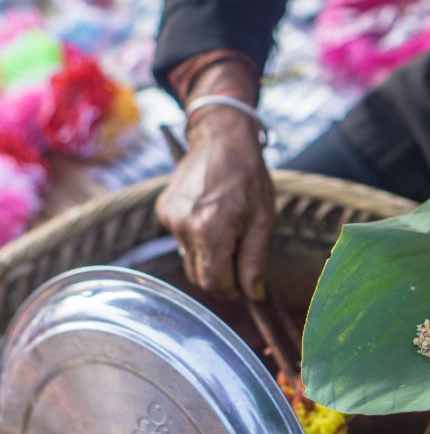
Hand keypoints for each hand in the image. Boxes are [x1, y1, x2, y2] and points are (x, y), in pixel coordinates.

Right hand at [156, 106, 273, 299]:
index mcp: (210, 231)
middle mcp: (183, 227)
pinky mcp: (163, 210)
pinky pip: (181, 240)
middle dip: (222, 276)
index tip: (247, 285)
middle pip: (199, 276)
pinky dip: (197, 238)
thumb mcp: (263, 220)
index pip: (216, 282)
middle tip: (242, 260)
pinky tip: (211, 217)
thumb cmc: (248, 177)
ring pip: (190, 259)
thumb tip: (253, 295)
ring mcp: (169, 218)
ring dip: (210, 256)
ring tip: (228, 231)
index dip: (234, 290)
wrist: (221, 139)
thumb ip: (256, 260)